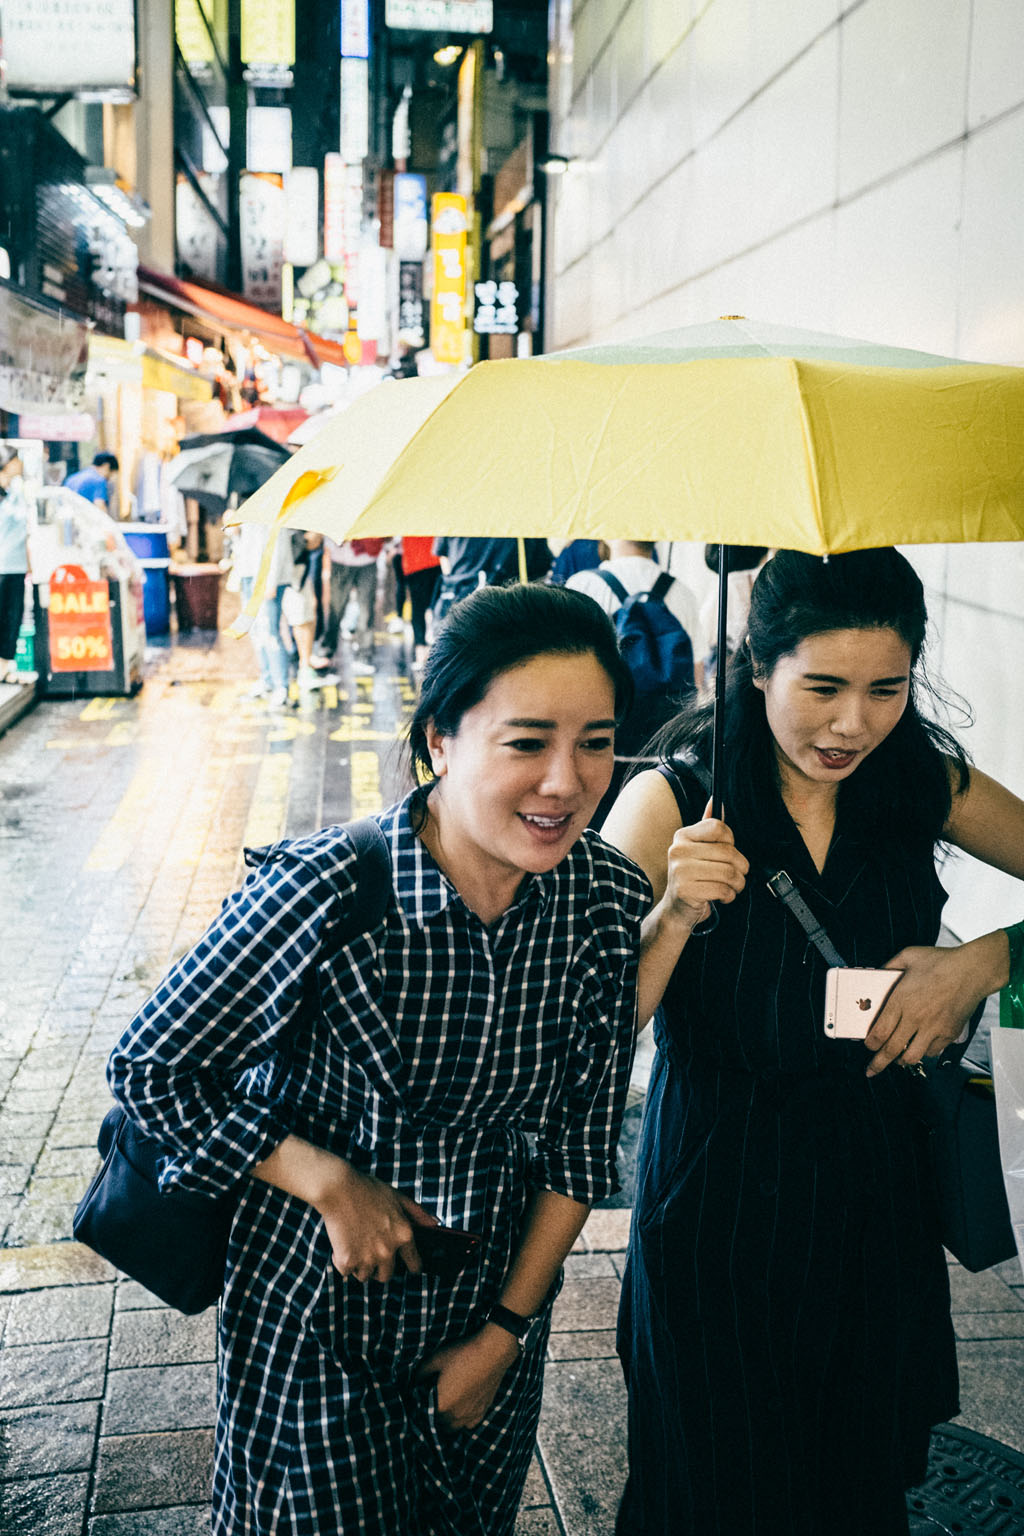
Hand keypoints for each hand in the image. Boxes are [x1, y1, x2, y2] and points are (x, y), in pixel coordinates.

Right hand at [316, 1163, 436, 1282]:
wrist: (338, 1188)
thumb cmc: (368, 1190)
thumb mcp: (398, 1197)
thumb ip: (418, 1213)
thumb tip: (436, 1225)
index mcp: (403, 1235)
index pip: (414, 1265)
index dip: (411, 1266)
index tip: (408, 1267)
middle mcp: (388, 1251)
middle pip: (386, 1276)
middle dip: (380, 1268)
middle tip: (371, 1252)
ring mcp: (367, 1258)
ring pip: (365, 1276)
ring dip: (360, 1266)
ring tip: (355, 1245)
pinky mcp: (347, 1260)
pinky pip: (346, 1272)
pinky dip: (343, 1262)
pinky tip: (342, 1245)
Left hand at [416, 1327, 519, 1430]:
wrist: (492, 1352)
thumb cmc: (462, 1354)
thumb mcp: (435, 1359)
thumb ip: (420, 1374)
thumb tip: (414, 1382)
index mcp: (441, 1406)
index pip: (424, 1416)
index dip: (420, 1408)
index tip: (419, 1399)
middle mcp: (456, 1416)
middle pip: (438, 1425)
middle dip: (432, 1416)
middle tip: (431, 1401)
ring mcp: (471, 1416)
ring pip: (453, 1428)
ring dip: (446, 1422)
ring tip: (445, 1407)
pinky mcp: (483, 1410)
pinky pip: (468, 1425)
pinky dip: (462, 1421)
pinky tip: (460, 1410)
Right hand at [663, 801, 748, 928]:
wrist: (677, 909)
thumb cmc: (693, 877)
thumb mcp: (699, 850)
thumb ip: (709, 827)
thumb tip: (717, 799)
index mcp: (682, 836)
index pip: (719, 828)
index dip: (731, 842)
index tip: (728, 854)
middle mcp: (678, 850)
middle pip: (728, 852)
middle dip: (741, 868)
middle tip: (738, 876)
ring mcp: (680, 870)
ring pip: (728, 872)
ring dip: (737, 884)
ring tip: (731, 887)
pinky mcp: (686, 890)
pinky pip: (722, 889)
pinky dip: (728, 896)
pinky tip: (721, 897)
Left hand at [864, 944, 987, 1076]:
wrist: (973, 971)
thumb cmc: (942, 962)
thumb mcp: (908, 956)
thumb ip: (889, 966)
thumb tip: (877, 974)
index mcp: (901, 1000)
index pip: (879, 1032)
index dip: (870, 1043)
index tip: (868, 1045)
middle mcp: (915, 1018)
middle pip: (891, 1049)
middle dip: (878, 1063)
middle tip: (872, 1070)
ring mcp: (933, 1028)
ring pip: (912, 1056)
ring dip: (901, 1061)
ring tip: (896, 1060)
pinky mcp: (948, 1033)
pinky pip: (932, 1052)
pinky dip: (924, 1053)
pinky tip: (919, 1048)